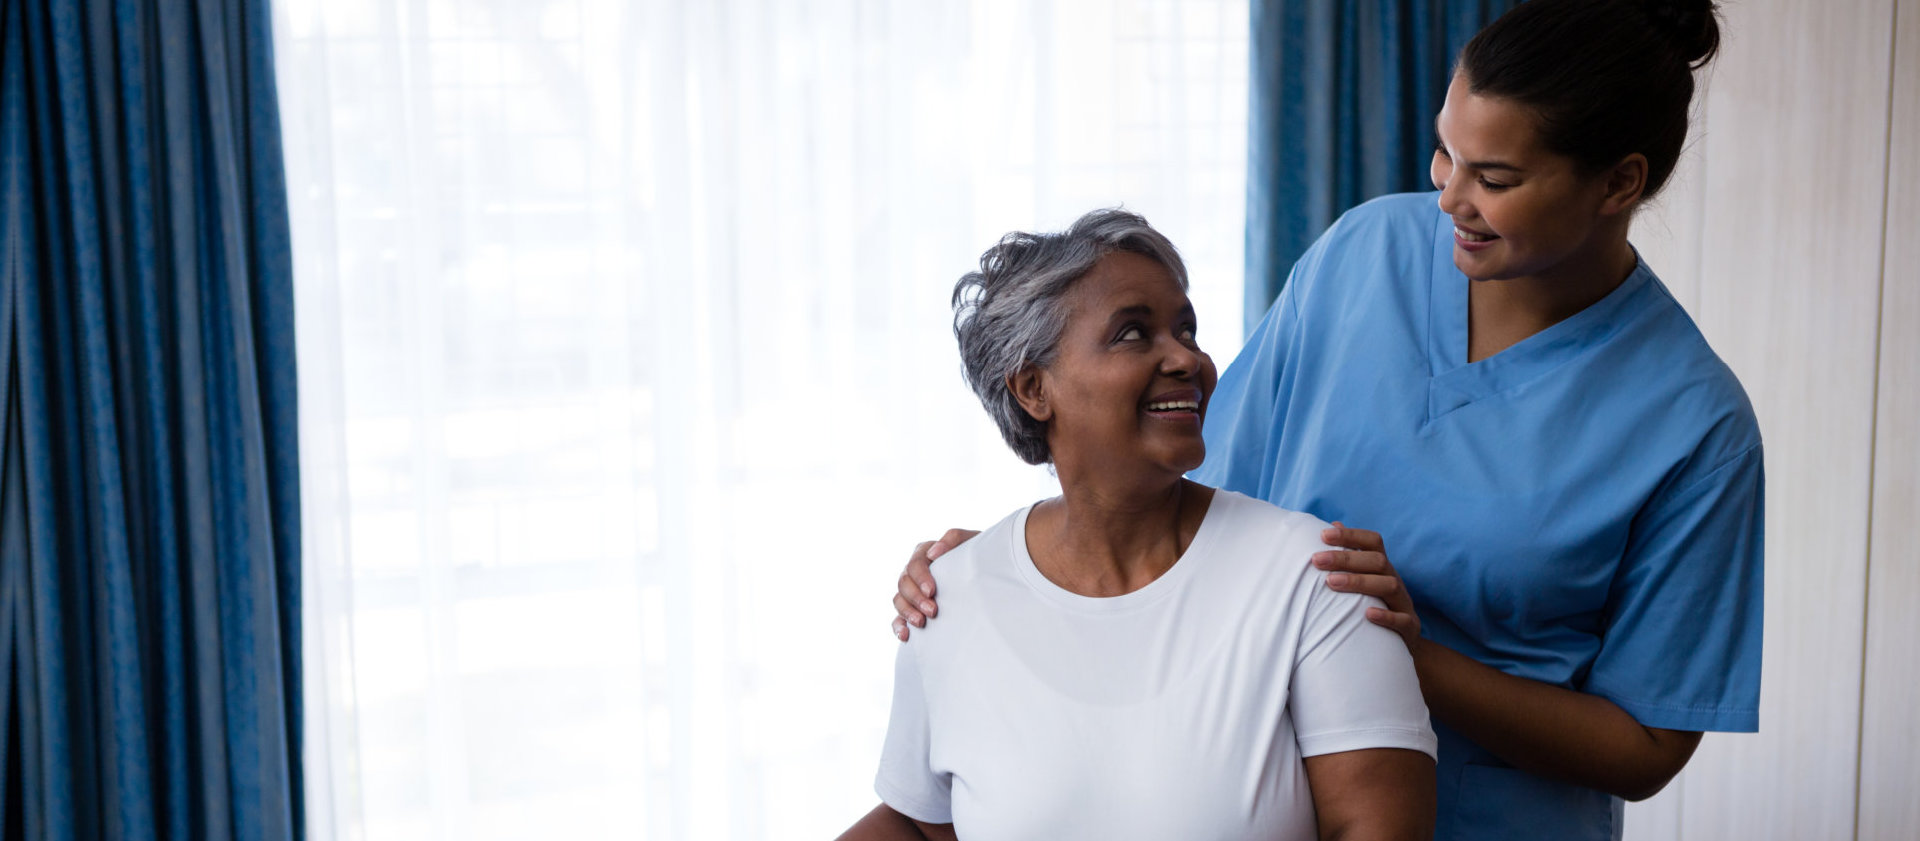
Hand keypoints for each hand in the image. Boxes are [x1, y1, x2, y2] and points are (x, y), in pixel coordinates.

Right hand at [892, 528, 977, 640]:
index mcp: (924, 554)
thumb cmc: (979, 556)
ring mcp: (912, 592)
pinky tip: (905, 635)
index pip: (914, 565)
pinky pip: (898, 619)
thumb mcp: (971, 541)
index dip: (920, 578)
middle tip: (933, 611)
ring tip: (921, 623)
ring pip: (898, 600)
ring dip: (907, 612)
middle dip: (916, 598)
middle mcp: (914, 573)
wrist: (987, 576)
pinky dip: (899, 626)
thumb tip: (933, 553)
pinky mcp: (913, 609)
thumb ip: (953, 538)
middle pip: (903, 584)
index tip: (932, 591)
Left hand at [1313, 522, 1420, 646]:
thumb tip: (1333, 524)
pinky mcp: (1409, 627)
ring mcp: (1404, 603)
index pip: (1373, 542)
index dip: (1351, 535)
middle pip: (1378, 561)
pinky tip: (1368, 614)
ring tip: (1331, 582)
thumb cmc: (1374, 603)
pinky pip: (1403, 620)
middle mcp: (1395, 580)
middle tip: (1316, 560)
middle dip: (1346, 558)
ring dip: (1360, 582)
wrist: (1401, 641)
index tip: (1323, 535)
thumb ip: (1350, 553)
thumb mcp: (1364, 577)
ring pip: (1390, 585)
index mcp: (1383, 567)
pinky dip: (1386, 616)